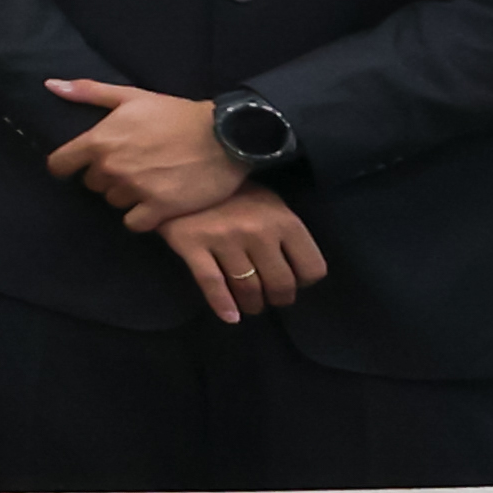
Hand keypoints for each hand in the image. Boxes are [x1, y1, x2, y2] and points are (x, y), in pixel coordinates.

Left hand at [45, 80, 246, 229]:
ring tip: (148, 181)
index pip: (60, 165)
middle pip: (92, 184)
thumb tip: (51, 85)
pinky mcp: (160, 209)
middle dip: (106, 177)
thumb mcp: (131, 96)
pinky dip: (142, 216)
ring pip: (113, 203)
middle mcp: (112, 167)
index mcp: (99, 141)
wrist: (225, 135)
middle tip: (132, 166)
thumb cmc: (176, 114)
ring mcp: (135, 189)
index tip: (80, 165)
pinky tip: (155, 203)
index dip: (68, 166)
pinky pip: (134, 223)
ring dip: (126, 195)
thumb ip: (88, 92)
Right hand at [155, 189, 325, 323]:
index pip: (311, 269)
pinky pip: (212, 284)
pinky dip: (223, 305)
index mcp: (284, 220)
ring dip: (252, 305)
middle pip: (281, 284)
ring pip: (248, 289)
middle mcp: (258, 231)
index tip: (291, 280)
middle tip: (268, 298)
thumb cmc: (233, 194)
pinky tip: (230, 317)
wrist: (181, 175)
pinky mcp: (194, 245)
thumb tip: (296, 271)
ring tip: (249, 306)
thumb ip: (285, 233)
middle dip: (277, 299)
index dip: (303, 281)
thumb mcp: (269, 204)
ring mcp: (224, 238)